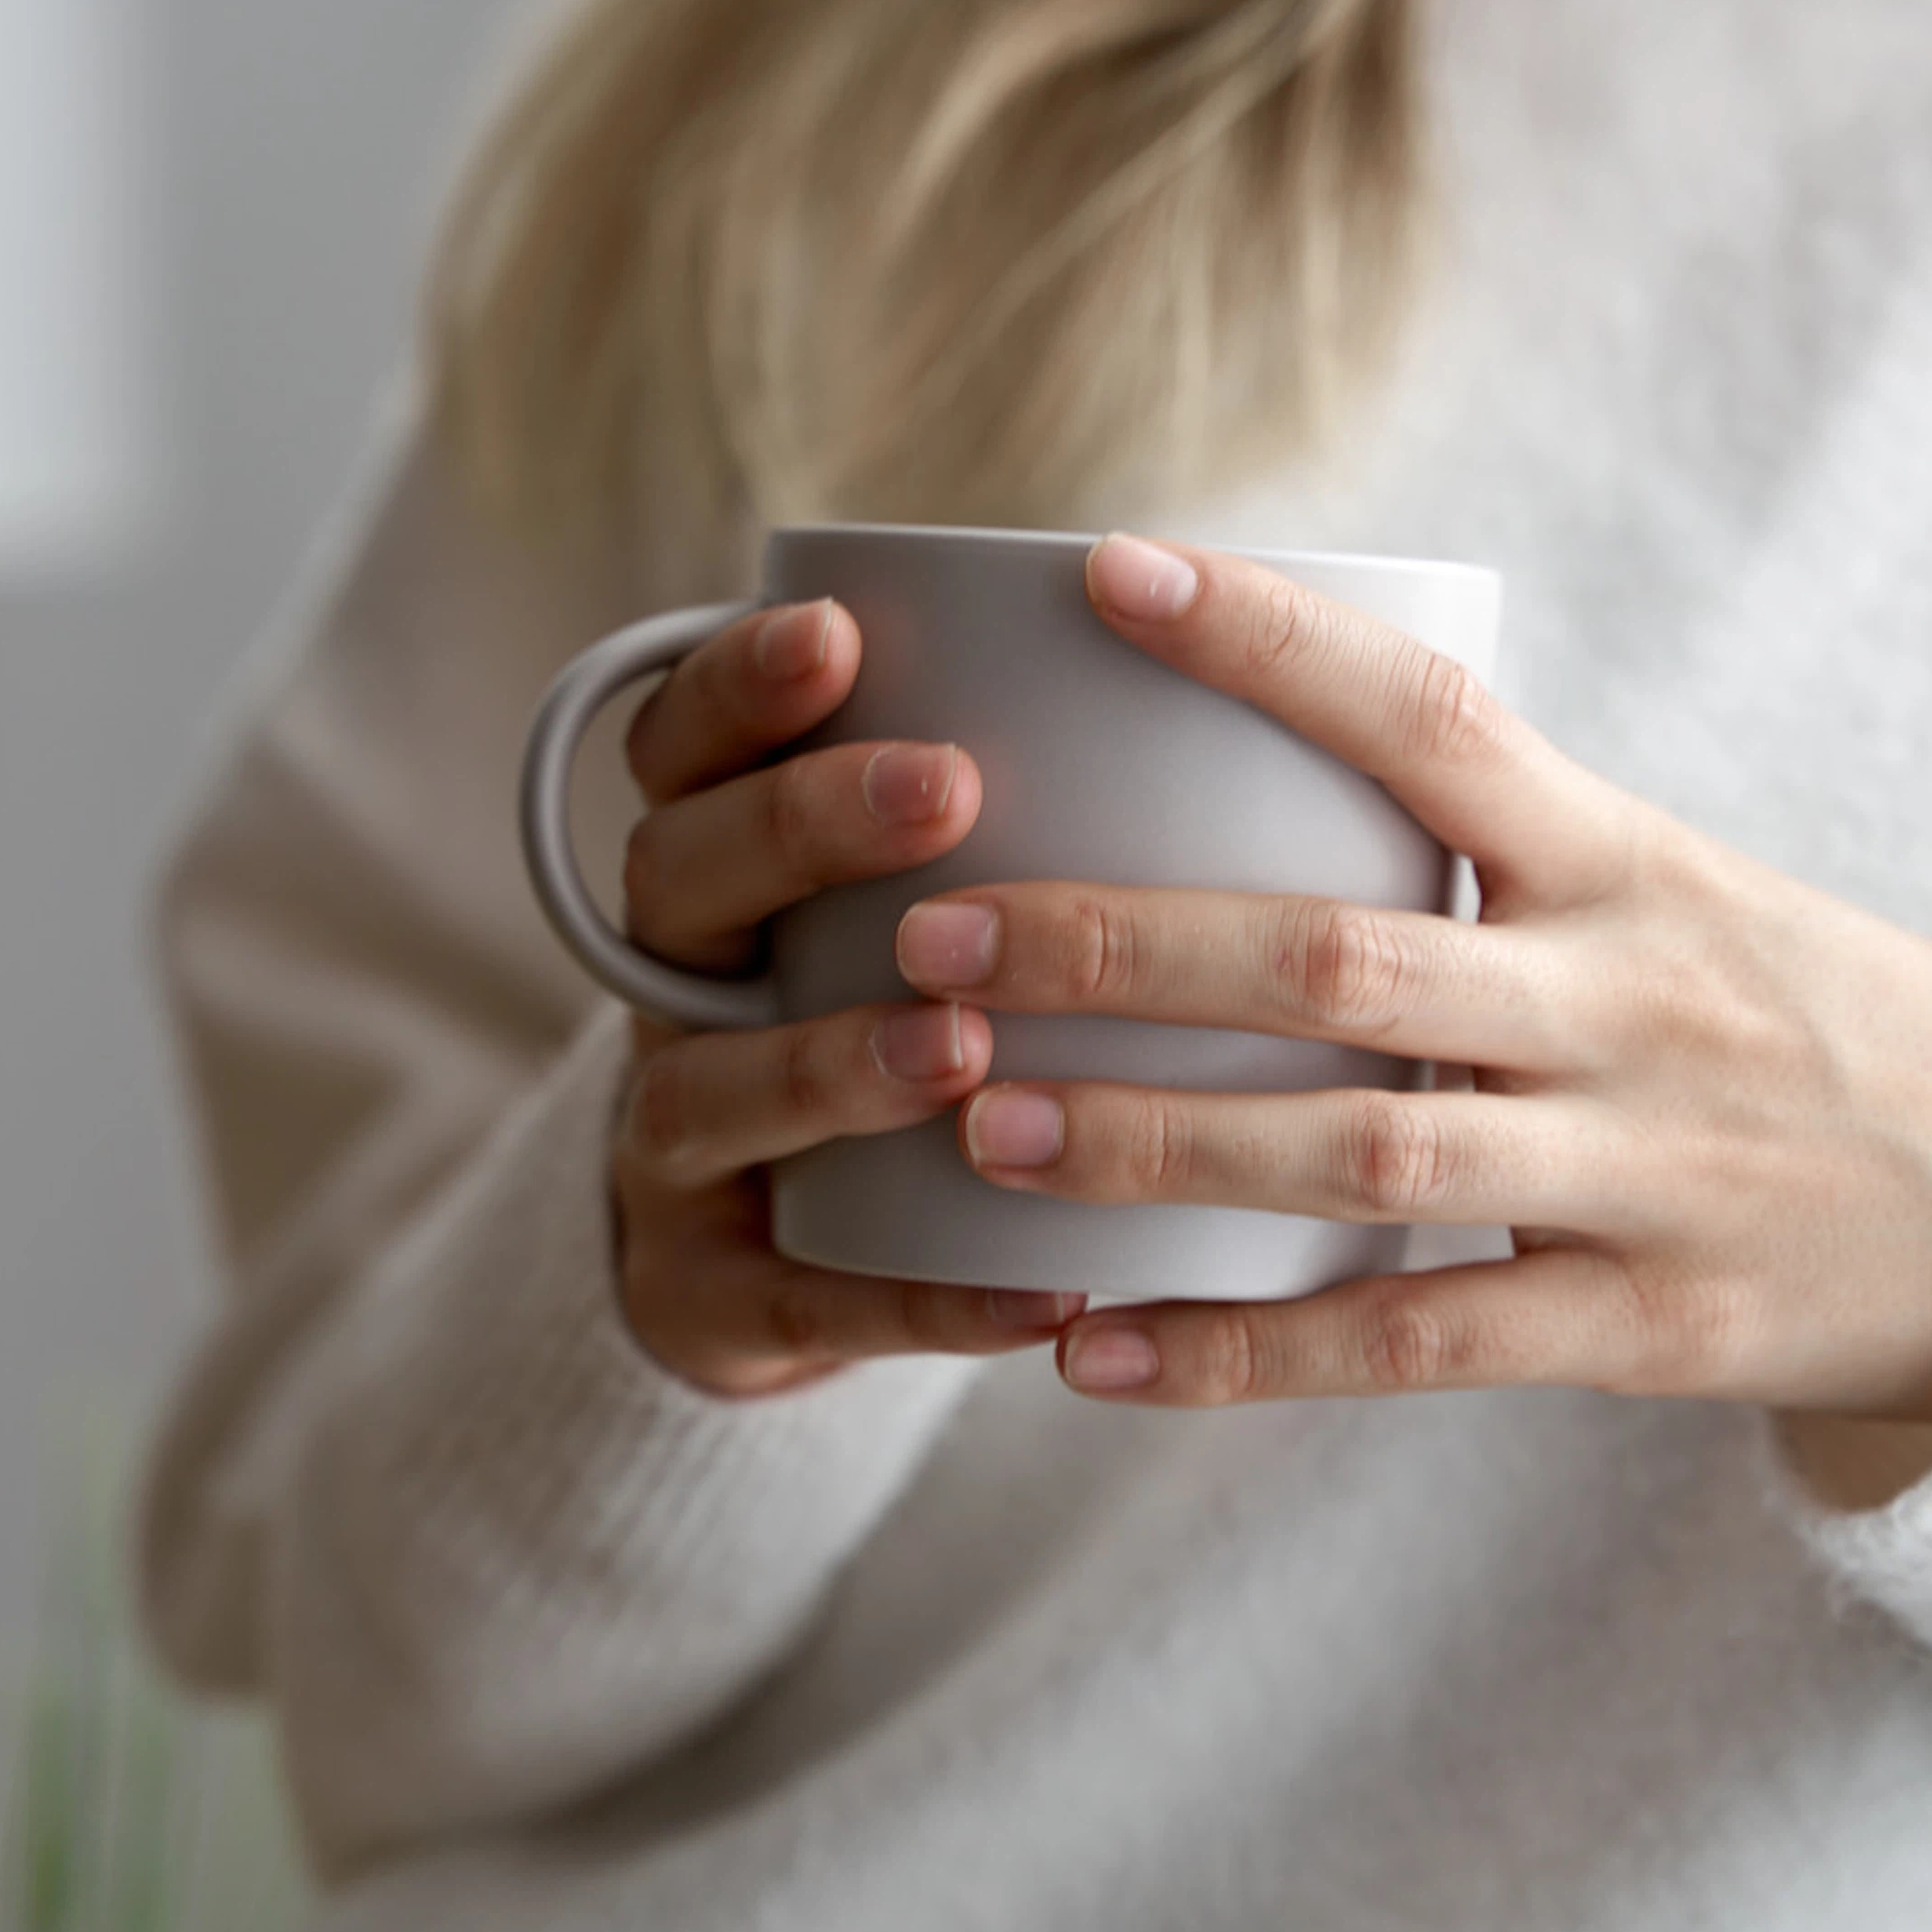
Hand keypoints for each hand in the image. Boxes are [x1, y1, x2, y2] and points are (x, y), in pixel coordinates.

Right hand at [603, 596, 1087, 1397]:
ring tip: (960, 1045)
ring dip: (833, 1060)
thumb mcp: (919, 905)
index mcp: (718, 870)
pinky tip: (1047, 1293)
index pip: (680, 747)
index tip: (843, 629)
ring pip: (709, 1089)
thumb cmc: (899, 1025)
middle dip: (800, 826)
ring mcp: (676, 1148)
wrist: (766, 1273)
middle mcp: (675, 990)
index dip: (741, 685)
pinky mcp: (716, 1303)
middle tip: (947, 788)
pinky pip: (809, 1303)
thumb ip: (1019, 805)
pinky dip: (926, 1299)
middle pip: (679, 881)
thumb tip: (1256, 656)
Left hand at [892, 536, 1931, 1459]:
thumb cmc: (1786, 1012)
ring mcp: (1646, 1171)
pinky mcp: (1647, 1328)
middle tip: (925, 930)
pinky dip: (1239, 1361)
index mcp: (1631, 858)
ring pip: (1360, 1160)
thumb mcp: (1670, 889)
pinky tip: (1086, 1355)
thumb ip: (1488, 848)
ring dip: (1151, 1143)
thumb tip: (1232, 760)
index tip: (1101, 573)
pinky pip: (1412, 1347)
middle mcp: (1634, 1001)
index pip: (1431, 720)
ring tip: (977, 1126)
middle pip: (1344, 960)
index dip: (1268, 640)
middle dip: (1122, 944)